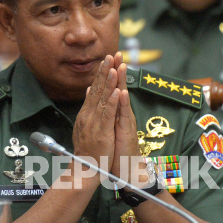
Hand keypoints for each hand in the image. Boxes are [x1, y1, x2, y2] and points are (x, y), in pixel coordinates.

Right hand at [71, 55, 119, 168]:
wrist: (84, 168)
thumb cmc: (88, 149)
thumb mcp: (85, 125)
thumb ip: (87, 107)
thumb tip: (88, 90)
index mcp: (87, 113)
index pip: (94, 88)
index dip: (101, 73)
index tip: (106, 59)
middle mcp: (89, 114)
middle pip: (98, 89)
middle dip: (105, 71)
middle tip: (110, 55)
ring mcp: (95, 122)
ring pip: (103, 98)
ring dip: (109, 82)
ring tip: (114, 67)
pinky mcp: (103, 131)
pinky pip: (108, 114)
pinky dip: (114, 102)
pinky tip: (118, 91)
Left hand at [108, 54, 142, 181]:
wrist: (125, 170)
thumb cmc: (116, 149)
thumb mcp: (108, 126)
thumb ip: (105, 110)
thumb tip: (95, 94)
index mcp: (115, 112)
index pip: (112, 88)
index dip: (111, 73)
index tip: (109, 56)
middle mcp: (122, 114)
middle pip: (120, 88)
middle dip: (118, 71)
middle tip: (117, 53)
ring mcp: (125, 122)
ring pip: (123, 99)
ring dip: (122, 82)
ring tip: (121, 66)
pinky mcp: (127, 132)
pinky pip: (124, 116)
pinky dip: (122, 104)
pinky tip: (122, 93)